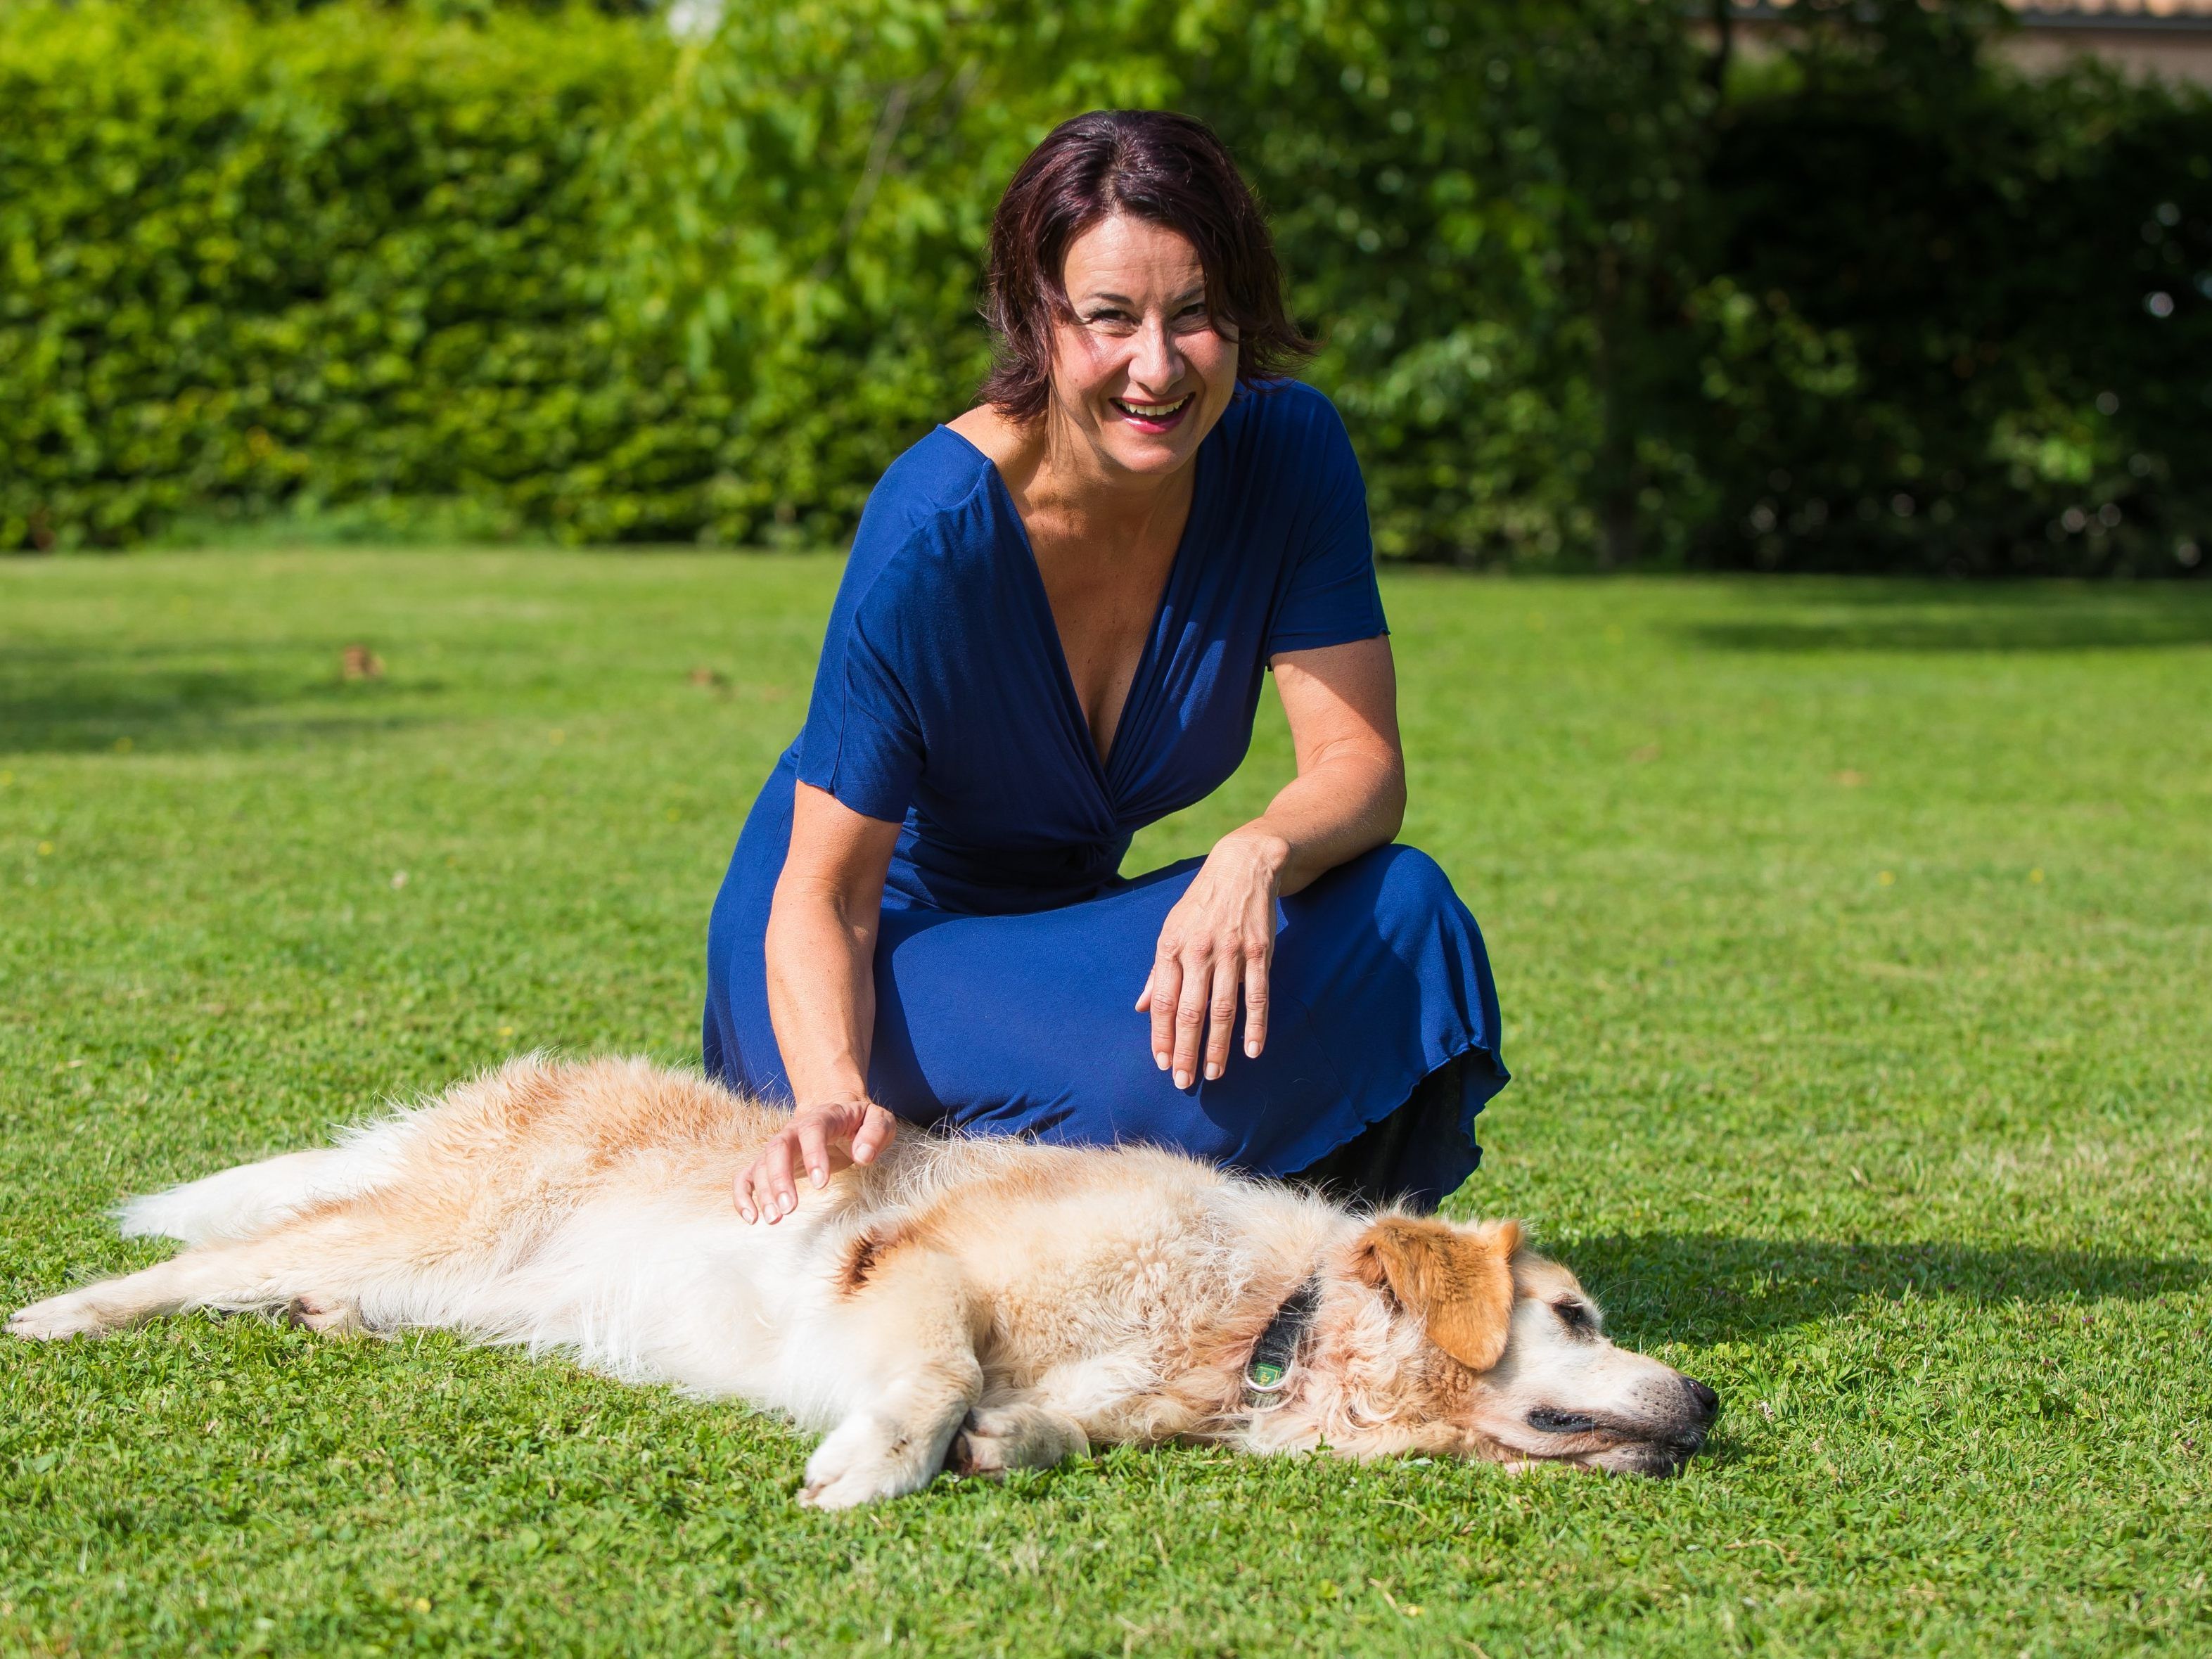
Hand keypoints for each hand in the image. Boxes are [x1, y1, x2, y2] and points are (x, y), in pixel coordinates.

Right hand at [735, 1098, 896, 1223]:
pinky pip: (747, 1176)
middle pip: (778, 1148)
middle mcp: (794, 1130)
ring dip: (764, 1192)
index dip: (813, 1154)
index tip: (820, 1184)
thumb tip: (863, 1156)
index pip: (812, 1130)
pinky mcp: (770, 1164)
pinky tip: (752, 1218)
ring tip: (775, 1219)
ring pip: (762, 1164)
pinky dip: (743, 1195)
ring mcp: (780, 1147)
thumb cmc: (860, 1122)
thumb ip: (876, 1133)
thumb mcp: (879, 1120)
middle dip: (780, 1179)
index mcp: (823, 1117)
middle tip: (789, 1208)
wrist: (838, 1114)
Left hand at [1136, 830, 1285, 1088]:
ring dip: (1218, 1046)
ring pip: (1223, 1009)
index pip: (1164, 1002)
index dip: (1162, 1036)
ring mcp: (1230, 952)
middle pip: (1190, 1011)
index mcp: (1171, 947)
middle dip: (1186, 1050)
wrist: (1242, 867)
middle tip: (1184, 1082)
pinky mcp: (1258, 951)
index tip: (1162, 1064)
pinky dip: (1256, 1025)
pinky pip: (1257, 995)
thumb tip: (1143, 1008)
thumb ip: (1158, 971)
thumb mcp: (1171, 929)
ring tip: (1214, 1074)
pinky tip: (1252, 1050)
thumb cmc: (1201, 904)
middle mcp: (1198, 951)